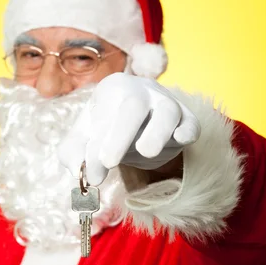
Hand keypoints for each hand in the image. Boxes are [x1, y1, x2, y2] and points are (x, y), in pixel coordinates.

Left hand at [58, 73, 200, 184]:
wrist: (140, 125)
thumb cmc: (109, 129)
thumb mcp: (85, 138)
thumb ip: (74, 153)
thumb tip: (77, 168)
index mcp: (113, 88)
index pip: (104, 114)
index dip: (96, 146)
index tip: (93, 176)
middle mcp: (142, 91)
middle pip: (133, 106)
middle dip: (120, 135)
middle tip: (109, 162)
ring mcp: (167, 103)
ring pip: (168, 110)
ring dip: (157, 133)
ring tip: (147, 153)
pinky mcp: (187, 120)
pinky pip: (191, 123)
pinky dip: (188, 131)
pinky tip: (180, 140)